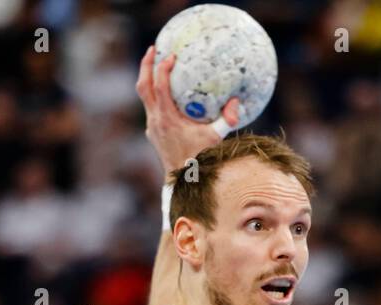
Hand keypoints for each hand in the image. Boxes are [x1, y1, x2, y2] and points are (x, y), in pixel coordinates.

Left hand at [136, 44, 240, 173]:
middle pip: (143, 87)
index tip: (172, 55)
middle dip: (146, 65)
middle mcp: (155, 120)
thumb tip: (236, 102)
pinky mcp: (152, 131)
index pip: (159, 87)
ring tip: (156, 63)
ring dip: (148, 78)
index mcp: (167, 118)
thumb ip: (227, 119)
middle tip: (154, 48)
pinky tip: (166, 89)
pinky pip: (150, 107)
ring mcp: (151, 126)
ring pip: (144, 96)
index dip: (162, 68)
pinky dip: (155, 94)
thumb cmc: (200, 158)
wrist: (183, 179)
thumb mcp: (216, 138)